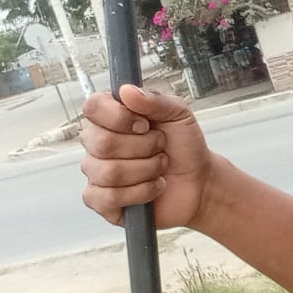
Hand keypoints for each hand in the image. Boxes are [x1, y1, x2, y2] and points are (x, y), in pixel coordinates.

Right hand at [80, 84, 211, 229]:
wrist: (199, 181)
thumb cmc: (184, 146)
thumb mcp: (178, 114)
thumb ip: (154, 100)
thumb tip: (126, 91)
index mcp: (111, 117)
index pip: (93, 107)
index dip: (119, 117)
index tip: (145, 125)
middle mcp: (97, 144)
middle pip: (101, 143)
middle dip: (143, 147)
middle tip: (160, 147)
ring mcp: (96, 173)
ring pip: (109, 172)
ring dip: (146, 170)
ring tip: (160, 168)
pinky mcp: (101, 201)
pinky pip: (107, 197)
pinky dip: (140, 192)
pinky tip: (153, 187)